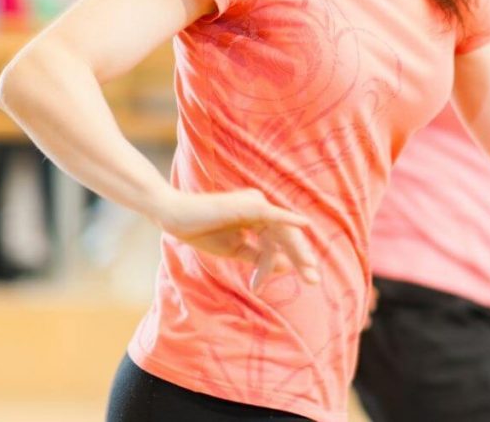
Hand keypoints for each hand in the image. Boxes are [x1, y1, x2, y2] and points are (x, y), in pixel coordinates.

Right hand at [153, 187, 319, 291]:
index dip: (283, 263)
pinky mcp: (249, 205)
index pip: (278, 242)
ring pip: (282, 231)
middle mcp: (261, 207)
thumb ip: (259, 256)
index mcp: (258, 217)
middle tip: (314, 280)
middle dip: (301, 258)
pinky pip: (272, 214)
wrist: (175, 218)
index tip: (274, 286)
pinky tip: (304, 225)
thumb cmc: (202, 231)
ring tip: (308, 268)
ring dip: (297, 250)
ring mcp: (255, 203)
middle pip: (287, 236)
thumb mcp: (235, 249)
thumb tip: (285, 266)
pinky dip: (287, 219)